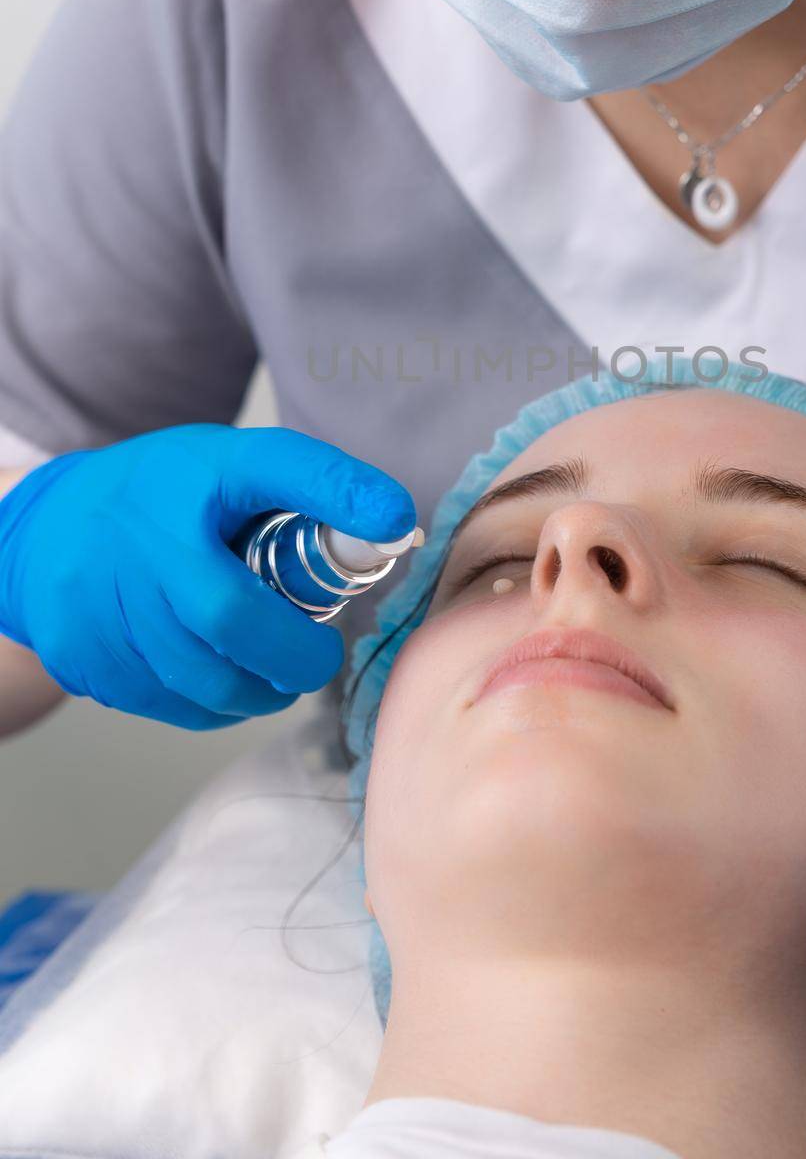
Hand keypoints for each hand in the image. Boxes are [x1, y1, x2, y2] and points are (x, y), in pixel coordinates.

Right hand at [0, 424, 414, 729]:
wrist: (43, 533)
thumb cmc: (160, 500)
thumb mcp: (226, 468)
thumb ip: (305, 492)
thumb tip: (393, 529)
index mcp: (196, 474)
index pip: (276, 467)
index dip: (339, 492)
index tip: (395, 523)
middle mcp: (145, 534)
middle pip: (231, 617)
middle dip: (293, 655)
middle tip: (320, 658)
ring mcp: (105, 601)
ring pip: (204, 680)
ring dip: (259, 689)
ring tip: (276, 673)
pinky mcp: (86, 657)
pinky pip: (173, 705)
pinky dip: (215, 704)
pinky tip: (223, 679)